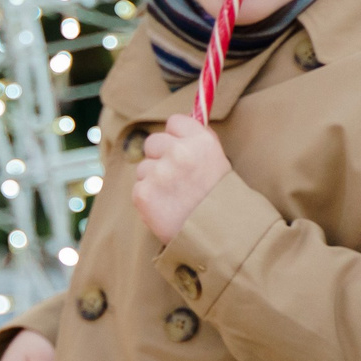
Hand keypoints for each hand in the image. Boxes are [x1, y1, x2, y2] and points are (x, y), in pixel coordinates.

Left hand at [131, 115, 230, 243]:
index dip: (177, 138)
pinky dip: (148, 199)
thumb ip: (198, 140)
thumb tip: (177, 123)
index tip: (183, 152)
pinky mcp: (144, 194)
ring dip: (154, 180)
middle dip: (161, 158)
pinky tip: (166, 209)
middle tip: (178, 180)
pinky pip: (139, 187)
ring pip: (144, 167)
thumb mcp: (219, 161)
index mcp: (201, 141)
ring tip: (175, 198)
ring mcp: (159, 173)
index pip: (175, 122)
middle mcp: (179, 153)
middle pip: (153, 142)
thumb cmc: (221, 199)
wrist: (220, 238)